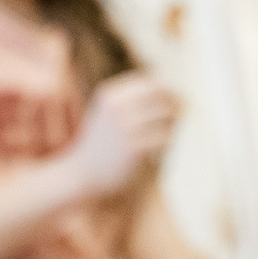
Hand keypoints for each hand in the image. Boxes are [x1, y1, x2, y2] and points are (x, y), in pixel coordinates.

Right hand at [66, 72, 179, 197]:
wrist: (83, 174)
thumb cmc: (101, 145)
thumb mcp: (110, 113)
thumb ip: (133, 100)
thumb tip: (172, 92)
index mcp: (111, 94)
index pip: (150, 83)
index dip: (166, 93)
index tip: (171, 107)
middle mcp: (118, 106)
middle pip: (162, 96)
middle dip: (173, 107)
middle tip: (175, 123)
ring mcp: (126, 126)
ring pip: (167, 116)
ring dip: (171, 126)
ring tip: (163, 139)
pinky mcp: (135, 147)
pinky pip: (165, 137)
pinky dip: (166, 144)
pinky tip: (157, 153)